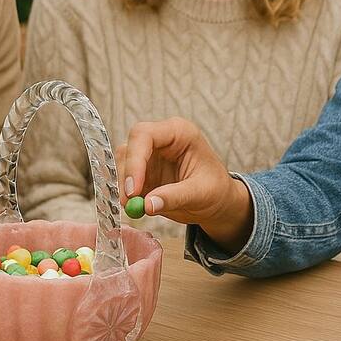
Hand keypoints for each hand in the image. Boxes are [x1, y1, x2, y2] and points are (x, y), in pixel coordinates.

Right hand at [117, 117, 253, 252]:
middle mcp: (161, 140)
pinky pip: (124, 180)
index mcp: (179, 132)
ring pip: (122, 164)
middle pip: (129, 148)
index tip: (133, 189)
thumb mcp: (201, 194)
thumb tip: (147, 204)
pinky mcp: (143, 172)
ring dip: (123, 187)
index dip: (135, 160)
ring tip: (136, 208)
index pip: (144, 135)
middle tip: (129, 203)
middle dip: (126, 176)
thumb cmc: (216, 190)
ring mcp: (150, 156)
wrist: (218, 201)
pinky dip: (125, 194)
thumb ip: (174, 197)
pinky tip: (135, 207)